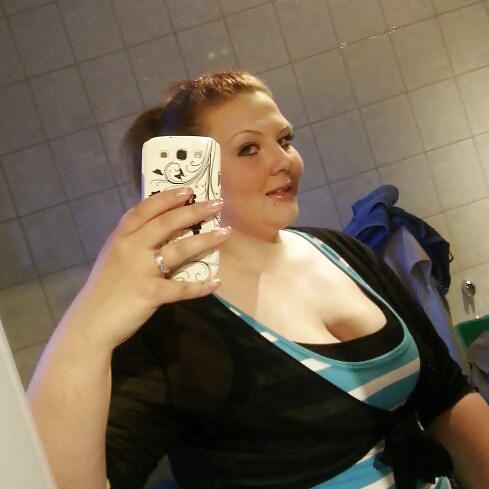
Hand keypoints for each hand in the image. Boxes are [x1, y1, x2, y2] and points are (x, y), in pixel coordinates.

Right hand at [59, 188, 230, 350]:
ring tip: (226, 232)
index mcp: (120, 237)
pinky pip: (182, 288)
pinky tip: (216, 282)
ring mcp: (141, 270)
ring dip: (206, 240)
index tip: (189, 190)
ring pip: (180, 249)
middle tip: (217, 203)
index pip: (146, 209)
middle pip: (167, 223)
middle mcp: (131, 248)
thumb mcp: (112, 257)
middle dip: (194, 211)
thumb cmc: (103, 290)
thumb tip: (161, 233)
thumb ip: (132, 243)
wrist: (89, 323)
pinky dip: (200, 286)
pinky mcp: (150, 293)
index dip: (168, 197)